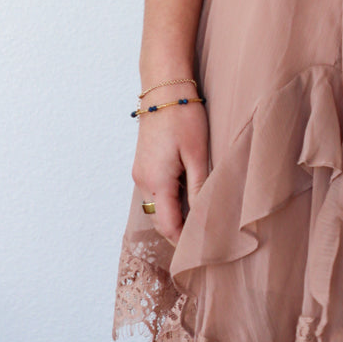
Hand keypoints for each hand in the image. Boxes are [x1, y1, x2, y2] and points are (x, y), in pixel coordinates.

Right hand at [131, 93, 208, 246]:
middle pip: (159, 220)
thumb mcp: (198, 154)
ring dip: (173, 217)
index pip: (168, 226)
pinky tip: (186, 199)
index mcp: (156, 181)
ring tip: (197, 223)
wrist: (164, 88)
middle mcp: (142, 180)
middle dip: (178, 232)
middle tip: (203, 242)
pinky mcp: (142, 164)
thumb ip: (198, 188)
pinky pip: (154, 192)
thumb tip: (203, 218)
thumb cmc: (184, 116)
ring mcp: (139, 172)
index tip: (200, 254)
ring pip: (156, 207)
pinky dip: (167, 202)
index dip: (183, 242)